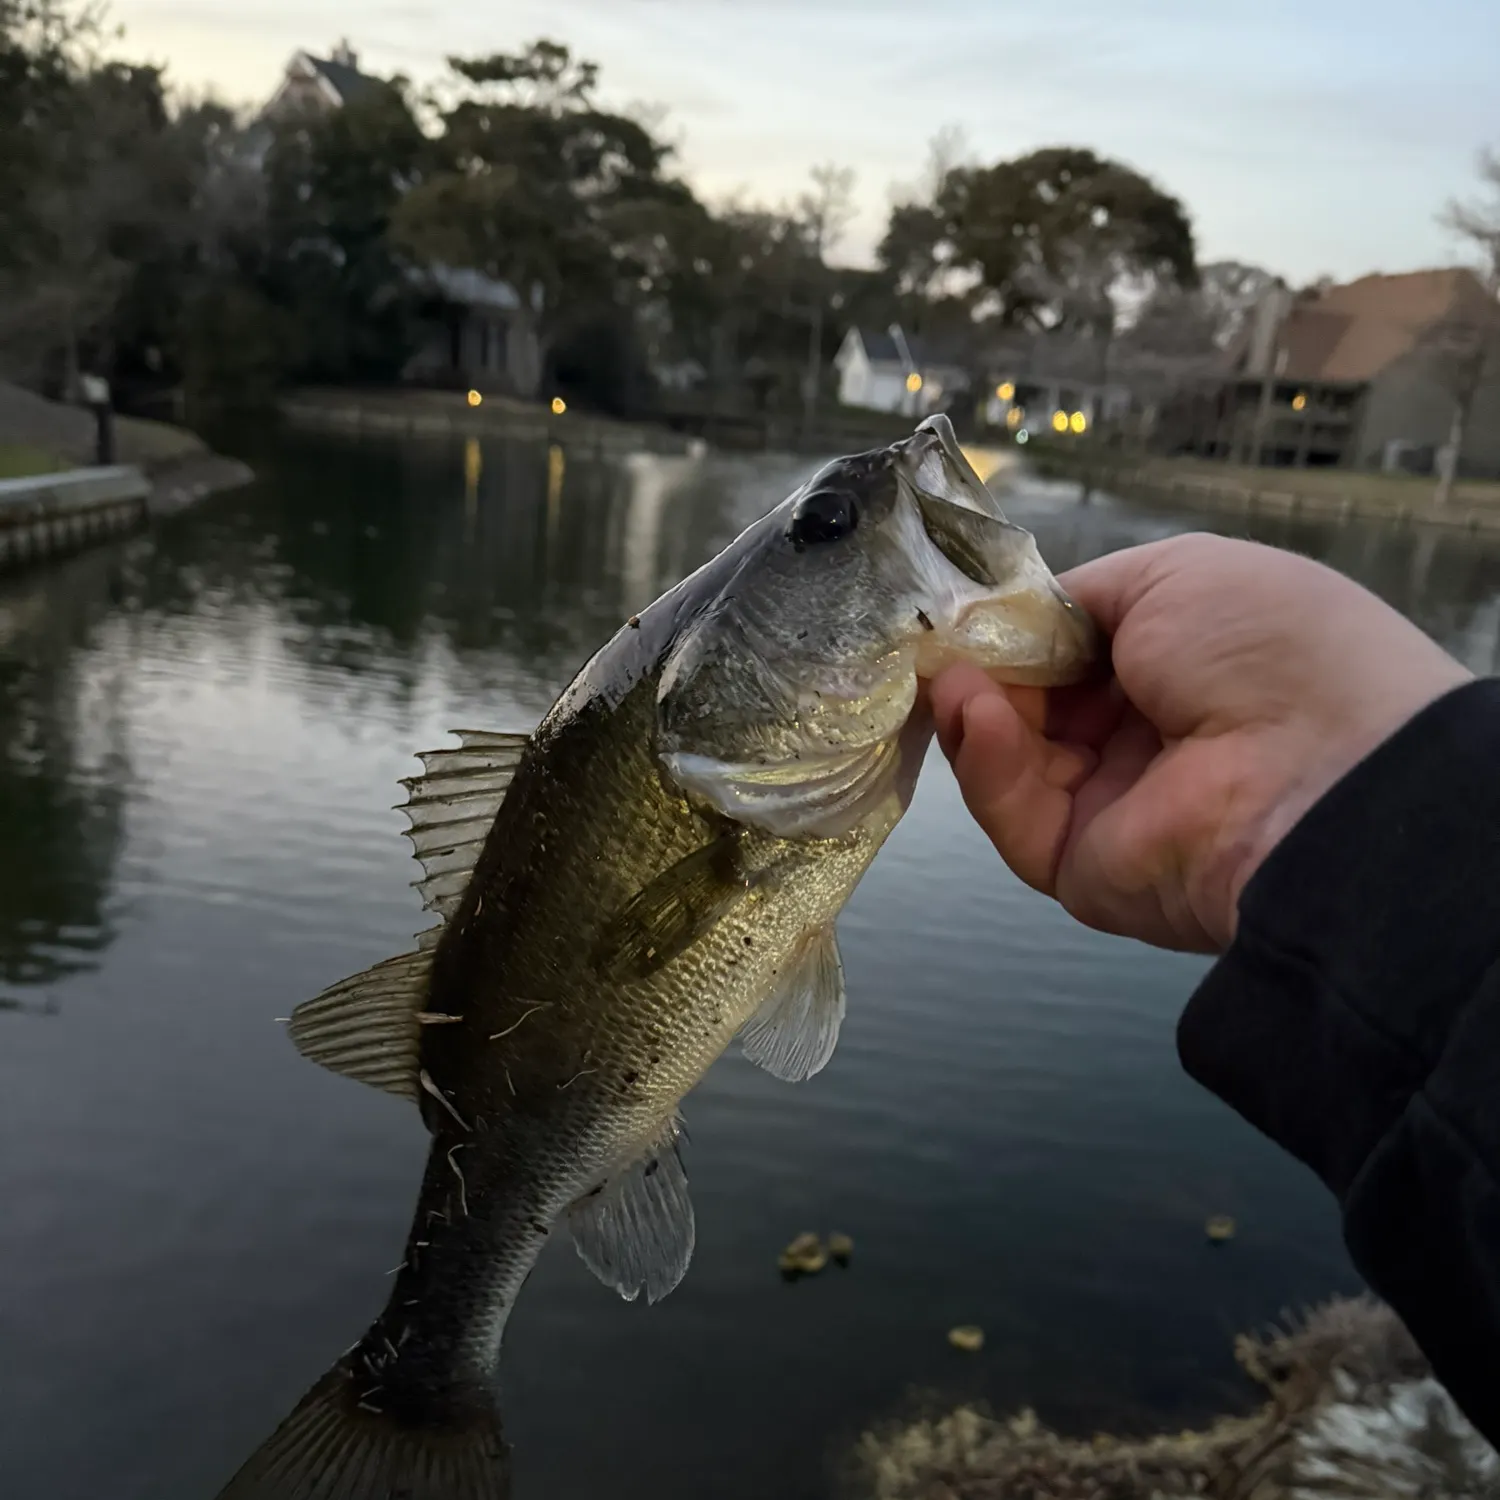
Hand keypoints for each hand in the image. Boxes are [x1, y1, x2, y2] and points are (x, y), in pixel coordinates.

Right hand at [930, 532, 1472, 952]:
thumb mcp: (1171, 575)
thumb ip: (1075, 598)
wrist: (1319, 766)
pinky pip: (1015, 814)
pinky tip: (973, 714)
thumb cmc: (1262, 647)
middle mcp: (1144, 740)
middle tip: (940, 644)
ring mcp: (1111, 807)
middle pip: (1029, 706)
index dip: (1015, 631)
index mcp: (1178, 669)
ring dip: (972, 711)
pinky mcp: (1081, 866)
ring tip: (951, 678)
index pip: (1070, 652)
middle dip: (982, 670)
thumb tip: (1007, 622)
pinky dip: (985, 763)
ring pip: (1009, 760)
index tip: (965, 612)